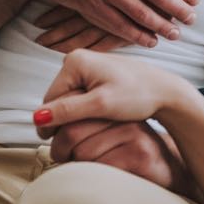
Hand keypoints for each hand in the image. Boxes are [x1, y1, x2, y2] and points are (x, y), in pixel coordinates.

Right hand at [34, 51, 193, 133]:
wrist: (166, 92)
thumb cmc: (138, 96)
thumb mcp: (101, 105)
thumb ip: (68, 111)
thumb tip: (37, 118)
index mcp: (74, 61)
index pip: (50, 99)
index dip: (52, 123)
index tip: (57, 145)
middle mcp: (77, 58)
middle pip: (58, 98)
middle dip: (65, 119)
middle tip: (76, 141)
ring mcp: (87, 65)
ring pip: (70, 99)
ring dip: (75, 117)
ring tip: (90, 131)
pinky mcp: (96, 74)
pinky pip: (82, 96)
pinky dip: (86, 110)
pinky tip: (98, 121)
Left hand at [46, 117, 192, 192]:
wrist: (171, 170)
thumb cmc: (131, 154)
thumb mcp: (110, 133)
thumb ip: (85, 126)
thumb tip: (45, 125)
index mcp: (114, 110)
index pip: (73, 113)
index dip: (57, 130)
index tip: (55, 142)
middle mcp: (123, 118)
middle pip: (73, 132)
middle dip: (60, 150)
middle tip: (62, 158)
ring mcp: (133, 137)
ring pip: (83, 153)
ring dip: (76, 167)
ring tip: (85, 170)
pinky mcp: (139, 157)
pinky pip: (100, 168)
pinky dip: (94, 177)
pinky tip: (103, 178)